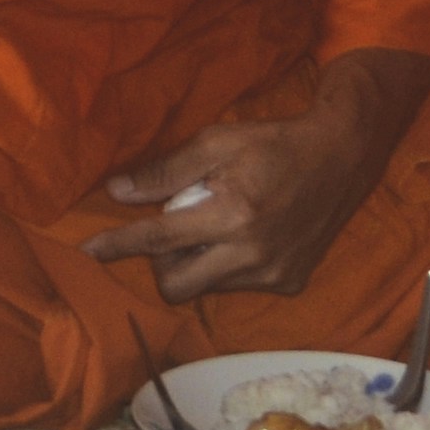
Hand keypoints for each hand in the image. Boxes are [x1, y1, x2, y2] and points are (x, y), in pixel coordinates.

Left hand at [82, 103, 392, 303]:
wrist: (342, 156)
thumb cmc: (274, 142)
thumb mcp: (216, 143)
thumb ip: (166, 171)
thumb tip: (117, 192)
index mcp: (232, 214)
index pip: (159, 239)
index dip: (118, 245)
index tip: (87, 252)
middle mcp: (252, 253)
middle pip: (176, 286)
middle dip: (162, 264)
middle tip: (175, 231)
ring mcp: (273, 274)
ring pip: (207, 286)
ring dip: (198, 262)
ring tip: (218, 225)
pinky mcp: (289, 282)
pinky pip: (238, 286)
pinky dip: (229, 265)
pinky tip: (248, 236)